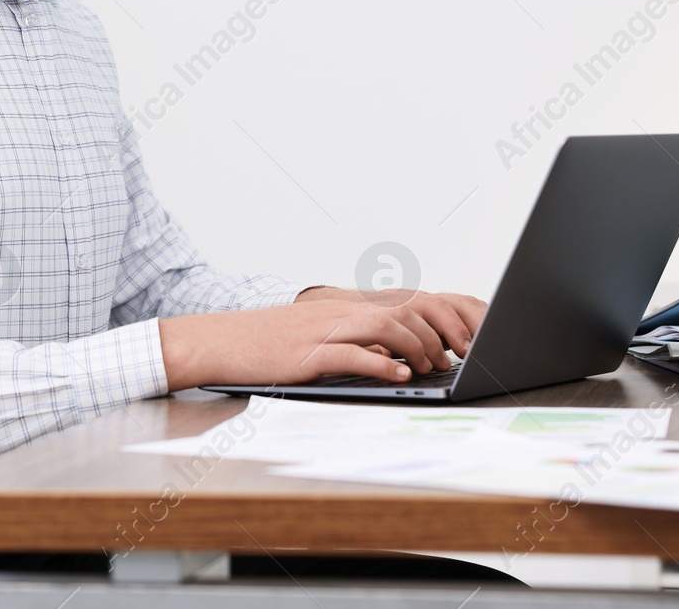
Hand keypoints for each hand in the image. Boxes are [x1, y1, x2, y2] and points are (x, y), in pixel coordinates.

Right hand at [157, 290, 485, 391]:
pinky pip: (352, 353)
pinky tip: (398, 375)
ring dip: (415, 347)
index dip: (437, 319)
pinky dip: (381, 365)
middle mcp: (337, 312)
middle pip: (403, 310)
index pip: (403, 302)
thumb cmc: (267, 346)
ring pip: (384, 326)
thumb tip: (391, 358)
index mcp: (342, 308)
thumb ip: (354, 343)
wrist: (221, 342)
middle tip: (450, 358)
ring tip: (429, 367)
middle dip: (436, 334)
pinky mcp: (307, 354)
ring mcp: (322, 331)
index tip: (458, 342)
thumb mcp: (317, 339)